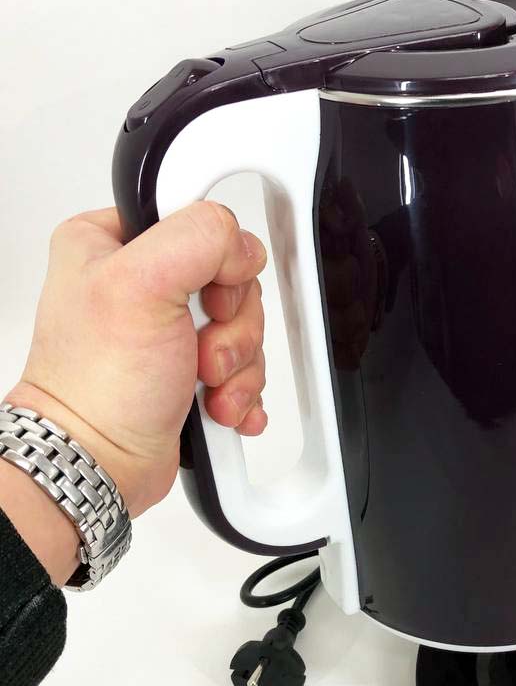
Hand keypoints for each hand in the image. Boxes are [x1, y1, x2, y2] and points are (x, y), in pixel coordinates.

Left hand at [4, 202, 268, 520]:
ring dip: (238, 367)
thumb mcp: (140, 287)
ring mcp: (169, 327)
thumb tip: (243, 247)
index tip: (206, 300)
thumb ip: (199, 239)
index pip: (202, 223)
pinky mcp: (190, 366)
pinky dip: (242, 390)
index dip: (221, 264)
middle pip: (234, 281)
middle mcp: (143, 281)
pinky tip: (218, 405)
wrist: (100, 462)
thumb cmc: (99, 388)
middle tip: (199, 354)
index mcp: (115, 242)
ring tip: (204, 388)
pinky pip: (246, 365)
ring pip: (244, 327)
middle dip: (232, 329)